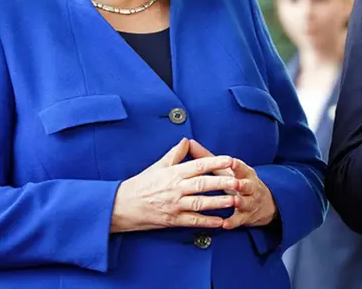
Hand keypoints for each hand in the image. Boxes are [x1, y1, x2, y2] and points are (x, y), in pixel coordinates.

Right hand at [111, 138, 239, 232]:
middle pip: (203, 184)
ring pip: (201, 203)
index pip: (198, 165)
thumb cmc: (141, 185)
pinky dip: (208, 221)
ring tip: (234, 200)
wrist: (122, 206)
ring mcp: (175, 205)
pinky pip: (193, 221)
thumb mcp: (158, 166)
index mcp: (173, 173)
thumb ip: (174, 154)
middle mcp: (176, 189)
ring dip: (219, 202)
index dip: (215, 162)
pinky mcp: (173, 220)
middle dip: (222, 183)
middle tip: (239, 181)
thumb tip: (186, 141)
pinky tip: (220, 221)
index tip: (229, 160)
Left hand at [189, 140, 277, 229]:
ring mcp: (249, 201)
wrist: (261, 203)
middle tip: (236, 184)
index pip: (241, 167)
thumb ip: (207, 158)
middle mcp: (249, 186)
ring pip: (245, 201)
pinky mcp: (246, 216)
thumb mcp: (225, 169)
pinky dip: (233, 222)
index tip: (231, 162)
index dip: (236, 165)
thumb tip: (189, 143)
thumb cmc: (237, 181)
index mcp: (244, 172)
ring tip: (234, 202)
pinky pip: (239, 219)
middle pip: (246, 184)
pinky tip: (225, 224)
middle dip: (242, 184)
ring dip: (240, 201)